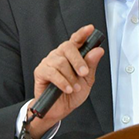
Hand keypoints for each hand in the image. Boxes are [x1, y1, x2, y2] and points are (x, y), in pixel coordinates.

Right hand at [28, 24, 104, 138]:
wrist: (59, 109)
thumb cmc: (72, 93)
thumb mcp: (87, 80)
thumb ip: (91, 65)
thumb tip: (98, 51)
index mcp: (71, 55)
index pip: (76, 40)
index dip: (82, 33)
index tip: (90, 29)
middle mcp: (59, 55)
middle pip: (67, 47)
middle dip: (78, 61)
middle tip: (84, 73)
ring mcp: (48, 62)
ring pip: (61, 62)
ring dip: (71, 77)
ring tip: (74, 87)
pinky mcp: (40, 72)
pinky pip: (52, 72)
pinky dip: (62, 82)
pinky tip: (67, 89)